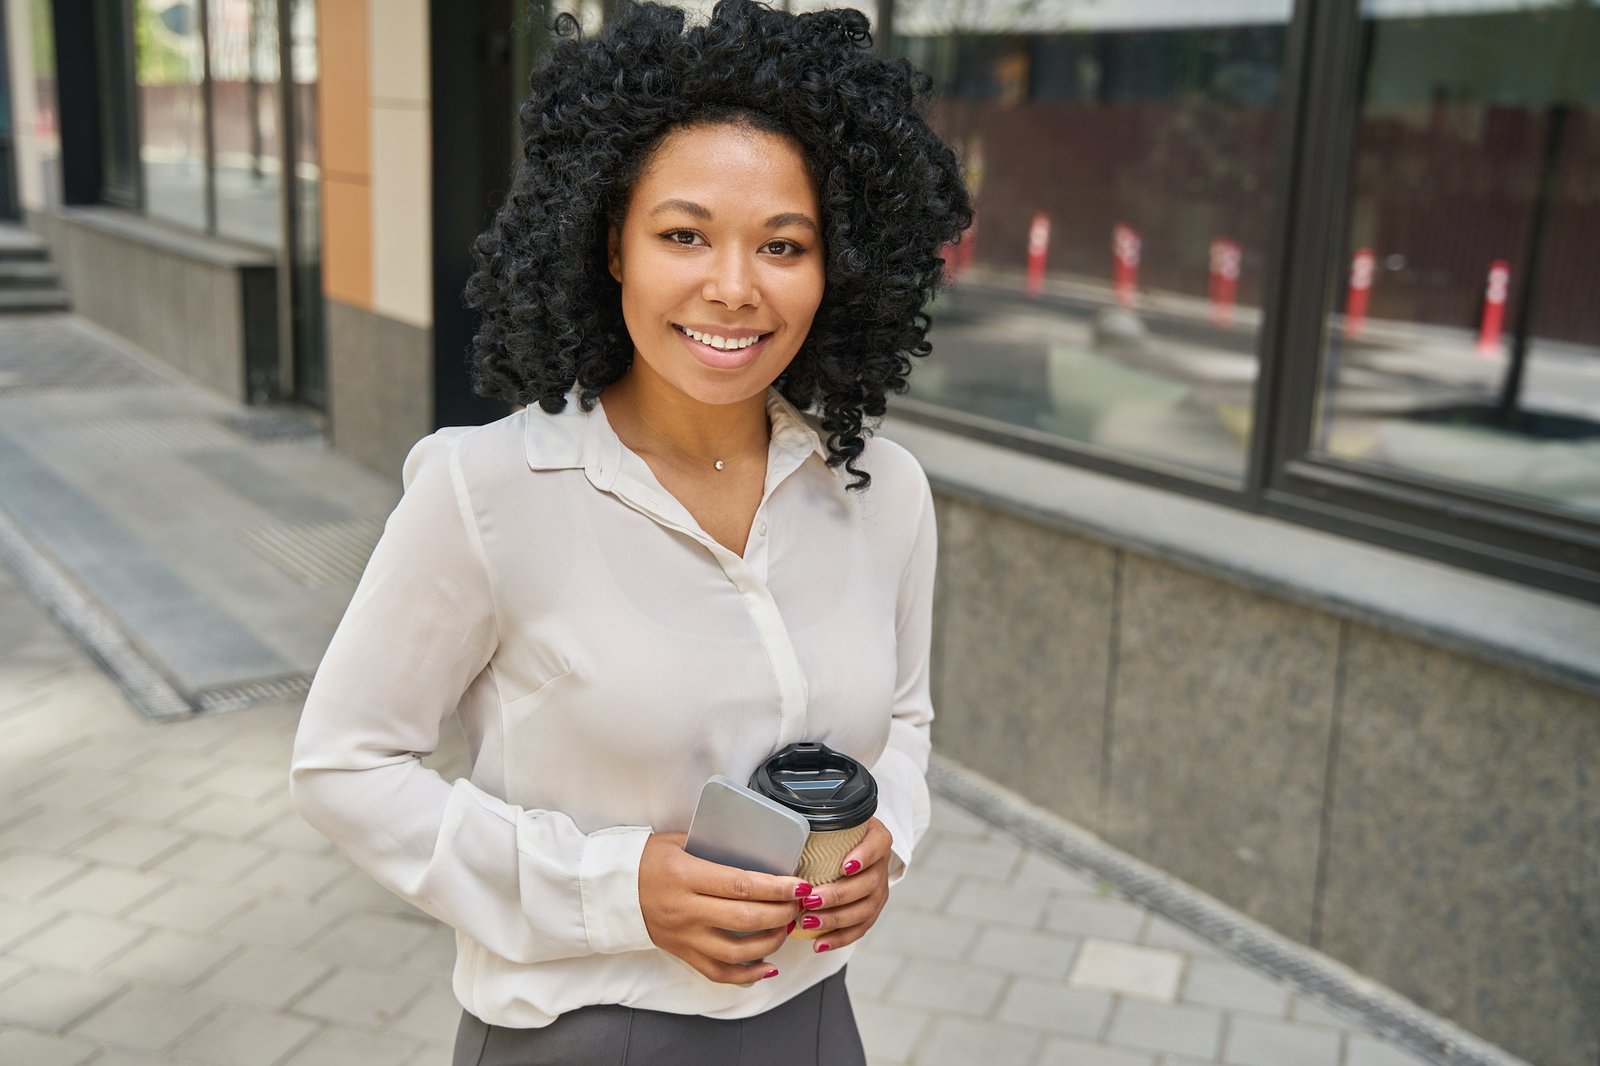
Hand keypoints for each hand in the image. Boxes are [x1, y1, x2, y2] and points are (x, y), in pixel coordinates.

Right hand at [638, 832, 806, 983]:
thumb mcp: (678, 841)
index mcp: (686, 875)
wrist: (610, 888)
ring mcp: (684, 936)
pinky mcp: (681, 952)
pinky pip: (718, 972)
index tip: (799, 886)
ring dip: (770, 943)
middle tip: (799, 904)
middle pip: (744, 919)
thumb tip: (756, 849)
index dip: (775, 888)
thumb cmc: (646, 859)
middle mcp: (686, 909)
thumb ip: (714, 845)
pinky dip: (746, 974)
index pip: (740, 885)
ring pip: (736, 951)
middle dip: (781, 913)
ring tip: (787, 928)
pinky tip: (768, 966)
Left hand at [796, 818, 892, 952]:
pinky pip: (860, 928)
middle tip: (810, 900)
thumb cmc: (838, 833)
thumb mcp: (832, 821)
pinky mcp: (872, 909)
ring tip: (809, 921)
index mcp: (876, 838)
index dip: (864, 856)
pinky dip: (839, 938)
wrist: (853, 845)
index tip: (845, 866)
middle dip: (838, 895)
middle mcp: (881, 865)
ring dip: (835, 919)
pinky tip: (819, 943)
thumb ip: (816, 823)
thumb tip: (781, 829)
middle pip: (868, 883)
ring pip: (865, 910)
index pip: (877, 845)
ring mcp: (879, 890)